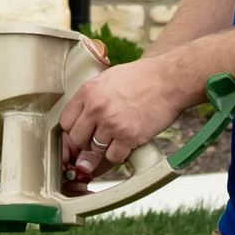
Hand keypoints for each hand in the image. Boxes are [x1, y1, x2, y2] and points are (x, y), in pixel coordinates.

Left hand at [59, 52, 198, 185]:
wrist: (169, 80)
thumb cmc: (142, 77)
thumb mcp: (109, 78)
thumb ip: (92, 96)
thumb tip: (82, 118)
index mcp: (88, 92)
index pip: (65, 122)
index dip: (73, 131)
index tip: (80, 135)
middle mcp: (96, 108)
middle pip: (77, 140)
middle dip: (85, 144)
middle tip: (96, 142)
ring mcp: (112, 123)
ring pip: (94, 151)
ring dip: (103, 151)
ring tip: (113, 143)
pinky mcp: (129, 136)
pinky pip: (114, 157)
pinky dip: (119, 155)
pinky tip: (125, 147)